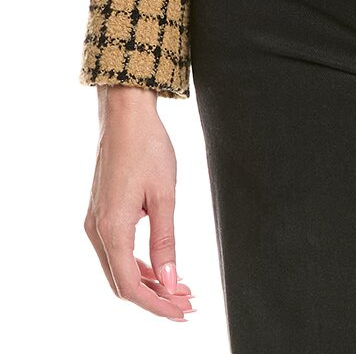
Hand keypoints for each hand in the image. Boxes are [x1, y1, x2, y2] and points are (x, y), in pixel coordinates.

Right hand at [84, 84, 194, 321]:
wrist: (125, 115)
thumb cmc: (148, 147)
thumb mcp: (164, 195)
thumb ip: (166, 241)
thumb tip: (171, 281)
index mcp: (112, 229)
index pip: (130, 285)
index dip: (156, 304)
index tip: (181, 312)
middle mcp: (97, 230)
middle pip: (122, 282)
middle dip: (155, 297)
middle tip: (187, 304)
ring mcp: (96, 222)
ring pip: (118, 268)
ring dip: (148, 282)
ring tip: (180, 288)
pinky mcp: (101, 212)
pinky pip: (116, 251)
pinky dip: (138, 264)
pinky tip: (160, 266)